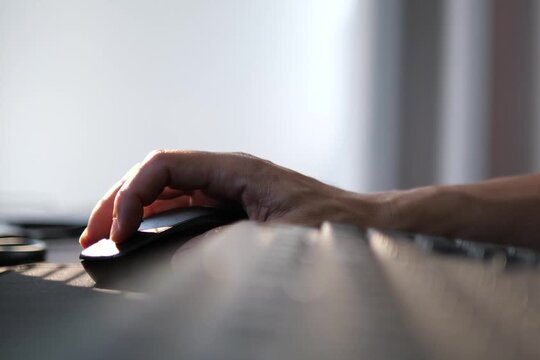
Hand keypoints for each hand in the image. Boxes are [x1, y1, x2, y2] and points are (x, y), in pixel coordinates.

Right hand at [79, 150, 378, 247]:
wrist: (362, 226)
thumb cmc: (333, 225)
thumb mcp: (277, 238)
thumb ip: (226, 245)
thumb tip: (176, 258)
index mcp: (235, 170)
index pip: (164, 166)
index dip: (132, 194)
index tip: (120, 230)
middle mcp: (228, 174)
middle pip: (157, 175)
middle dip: (119, 200)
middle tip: (94, 232)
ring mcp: (229, 189)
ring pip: (167, 190)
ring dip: (133, 209)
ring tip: (106, 235)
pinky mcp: (233, 207)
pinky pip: (183, 205)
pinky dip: (155, 218)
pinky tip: (141, 235)